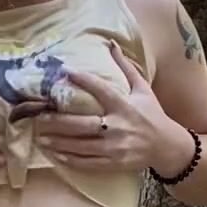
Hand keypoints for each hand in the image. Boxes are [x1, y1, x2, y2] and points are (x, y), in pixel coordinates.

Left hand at [36, 41, 194, 173]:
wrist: (167, 147)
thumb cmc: (152, 115)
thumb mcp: (143, 89)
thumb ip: (126, 68)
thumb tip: (111, 44)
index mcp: (125, 106)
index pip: (102, 90)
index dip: (84, 80)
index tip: (66, 72)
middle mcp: (118, 127)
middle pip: (83, 125)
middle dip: (59, 122)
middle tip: (39, 117)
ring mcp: (115, 148)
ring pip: (81, 146)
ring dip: (59, 143)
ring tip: (40, 138)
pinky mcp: (114, 163)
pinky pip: (88, 163)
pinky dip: (70, 159)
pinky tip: (56, 154)